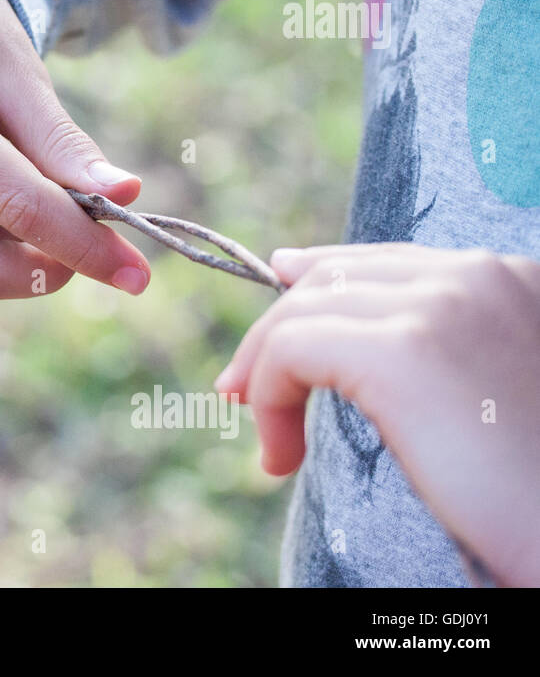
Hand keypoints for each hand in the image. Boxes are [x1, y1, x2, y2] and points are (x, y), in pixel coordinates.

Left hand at [217, 243, 539, 585]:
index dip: (314, 285)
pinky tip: (281, 455)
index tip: (272, 326)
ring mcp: (440, 305)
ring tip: (272, 445)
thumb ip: (425, 348)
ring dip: (264, 377)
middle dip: (274, 331)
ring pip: (302, 312)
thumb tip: (325, 332)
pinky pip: (291, 350)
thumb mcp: (486, 391)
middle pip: (334, 279)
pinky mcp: (401, 352)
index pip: (382, 262)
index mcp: (508, 277)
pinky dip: (268, 397)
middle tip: (238, 388)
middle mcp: (477, 274)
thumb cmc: (533, 487)